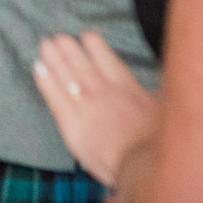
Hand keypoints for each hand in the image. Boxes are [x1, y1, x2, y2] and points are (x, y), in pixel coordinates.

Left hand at [31, 32, 156, 186]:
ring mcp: (86, 105)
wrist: (142, 166)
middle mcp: (103, 90)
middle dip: (68, 47)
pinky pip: (54, 96)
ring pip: (66, 74)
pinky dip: (45, 79)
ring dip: (54, 57)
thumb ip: (158, 97)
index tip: (86, 35)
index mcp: (126, 86)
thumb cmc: (159, 145)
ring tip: (45, 45)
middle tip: (57, 37)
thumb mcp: (164, 113)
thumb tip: (166, 88)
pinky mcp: (71, 123)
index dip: (94, 44)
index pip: (106, 57)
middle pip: (81, 62)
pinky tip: (37, 67)